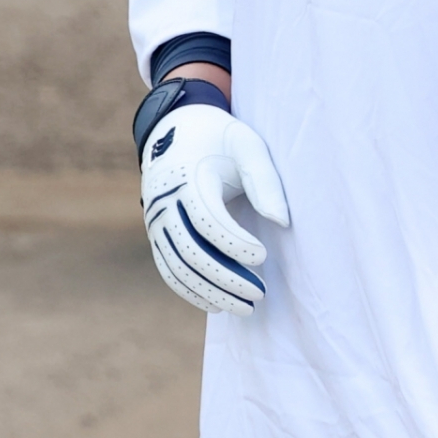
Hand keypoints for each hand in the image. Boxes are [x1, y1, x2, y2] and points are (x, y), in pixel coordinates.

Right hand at [137, 82, 288, 315]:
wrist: (177, 129)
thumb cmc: (221, 139)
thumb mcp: (248, 146)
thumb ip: (265, 180)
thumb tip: (282, 222)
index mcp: (186, 178)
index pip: (208, 222)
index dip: (235, 244)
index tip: (263, 256)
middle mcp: (164, 203)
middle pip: (192, 252)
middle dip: (226, 279)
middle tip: (260, 295)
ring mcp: (155, 221)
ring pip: (179, 268)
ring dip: (211, 293)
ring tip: (245, 308)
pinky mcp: (155, 234)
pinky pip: (169, 270)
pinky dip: (191, 291)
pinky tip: (216, 305)